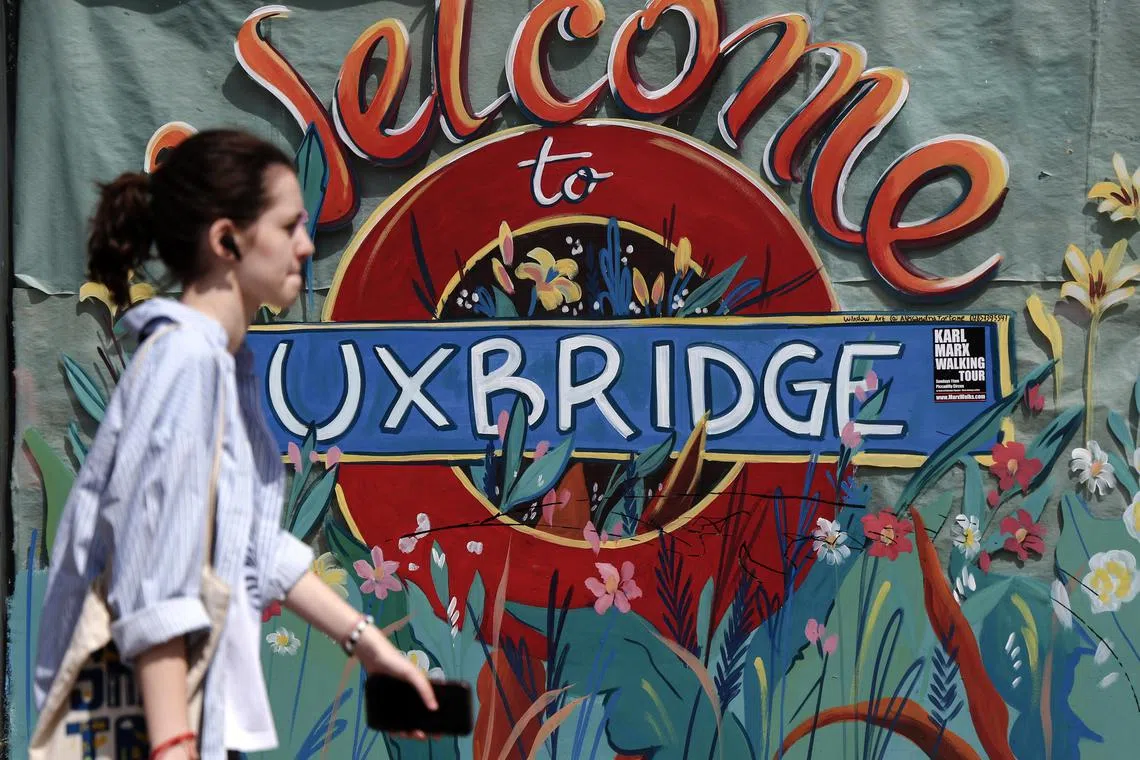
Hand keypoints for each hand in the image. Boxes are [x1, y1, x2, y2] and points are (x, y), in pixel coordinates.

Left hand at [355, 624, 438, 739]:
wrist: (373, 656)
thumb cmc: (395, 662)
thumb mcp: (412, 674)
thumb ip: (425, 688)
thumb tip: (435, 707)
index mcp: (419, 691)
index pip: (430, 709)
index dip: (435, 721)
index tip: (439, 731)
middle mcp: (409, 698)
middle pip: (417, 718)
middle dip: (422, 729)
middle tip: (422, 735)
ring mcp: (396, 702)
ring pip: (404, 721)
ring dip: (408, 731)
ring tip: (409, 734)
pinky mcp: (384, 704)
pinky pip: (390, 720)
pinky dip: (394, 728)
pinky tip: (395, 731)